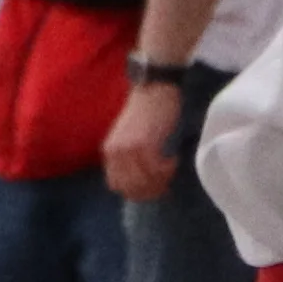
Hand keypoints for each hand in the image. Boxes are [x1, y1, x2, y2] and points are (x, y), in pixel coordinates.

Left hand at [101, 76, 179, 203]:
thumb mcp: (129, 138)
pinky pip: (157, 169)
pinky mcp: (144, 144)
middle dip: (151, 191)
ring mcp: (129, 149)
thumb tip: (141, 182)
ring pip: (145, 181)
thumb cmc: (146, 111)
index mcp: (108, 152)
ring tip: (171, 168)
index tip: (152, 188)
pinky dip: (168, 169)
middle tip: (166, 183)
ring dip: (161, 180)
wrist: (154, 89)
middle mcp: (115, 153)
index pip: (117, 186)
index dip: (136, 192)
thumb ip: (128, 159)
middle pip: (131, 188)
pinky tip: (174, 159)